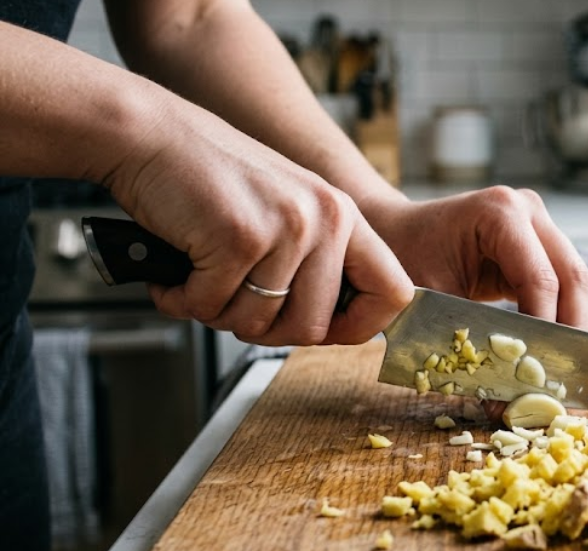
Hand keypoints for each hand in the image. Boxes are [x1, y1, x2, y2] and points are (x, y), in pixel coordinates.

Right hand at [104, 98, 413, 345]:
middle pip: (313, 328)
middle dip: (264, 331)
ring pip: (259, 323)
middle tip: (230, 303)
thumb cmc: (209, 181)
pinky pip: (213, 306)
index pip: (393, 293)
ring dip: (216, 312)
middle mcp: (326, 218)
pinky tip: (175, 272)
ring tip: (199, 276)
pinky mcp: (241, 236)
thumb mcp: (286, 212)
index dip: (359, 327)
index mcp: (344, 216)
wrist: (148, 134)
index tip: (321, 330)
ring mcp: (287, 226)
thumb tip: (329, 327)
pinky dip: (183, 300)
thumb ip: (315, 262)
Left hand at [363, 187, 587, 422]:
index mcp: (500, 213)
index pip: (542, 280)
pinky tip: (550, 353)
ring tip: (556, 373)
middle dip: (571, 335)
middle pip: (576, 280)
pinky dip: (563, 322)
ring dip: (573, 331)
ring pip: (581, 286)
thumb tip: (501, 398)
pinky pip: (568, 288)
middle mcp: (529, 212)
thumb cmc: (404, 259)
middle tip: (558, 381)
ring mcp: (541, 225)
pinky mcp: (544, 245)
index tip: (536, 373)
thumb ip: (470, 342)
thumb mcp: (430, 300)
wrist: (396, 233)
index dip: (545, 331)